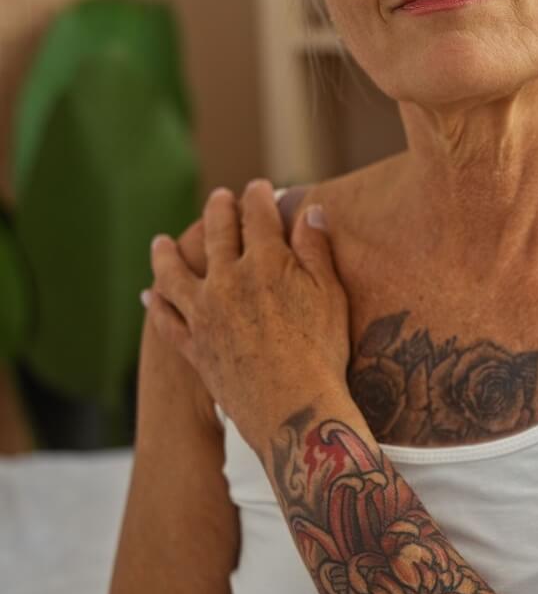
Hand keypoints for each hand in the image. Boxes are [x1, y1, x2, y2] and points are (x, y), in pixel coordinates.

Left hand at [144, 179, 349, 452]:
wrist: (292, 407)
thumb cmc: (323, 351)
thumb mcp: (331, 294)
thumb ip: (317, 250)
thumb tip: (310, 211)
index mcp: (267, 263)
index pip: (258, 216)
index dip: (259, 196)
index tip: (259, 186)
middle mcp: (228, 280)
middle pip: (216, 234)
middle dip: (218, 211)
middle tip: (220, 198)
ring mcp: (203, 313)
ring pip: (175, 273)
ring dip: (166, 253)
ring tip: (160, 242)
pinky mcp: (192, 345)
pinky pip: (165, 318)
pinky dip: (154, 304)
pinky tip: (148, 296)